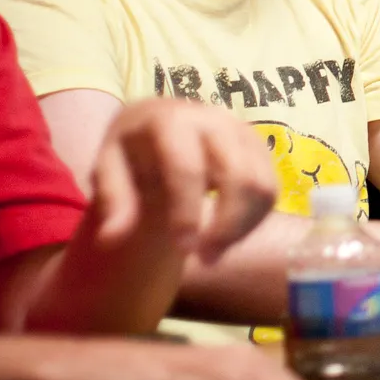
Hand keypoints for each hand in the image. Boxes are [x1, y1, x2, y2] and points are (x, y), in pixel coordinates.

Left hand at [90, 99, 276, 263]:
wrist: (159, 121)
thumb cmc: (132, 150)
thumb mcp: (109, 168)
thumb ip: (113, 199)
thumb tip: (112, 238)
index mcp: (172, 121)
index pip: (188, 168)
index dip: (187, 212)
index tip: (182, 250)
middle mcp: (216, 120)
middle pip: (239, 176)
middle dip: (227, 224)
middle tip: (204, 259)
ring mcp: (244, 132)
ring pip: (262, 186)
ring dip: (243, 227)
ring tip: (213, 252)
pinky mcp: (261, 148)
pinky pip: (270, 190)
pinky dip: (254, 220)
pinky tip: (227, 235)